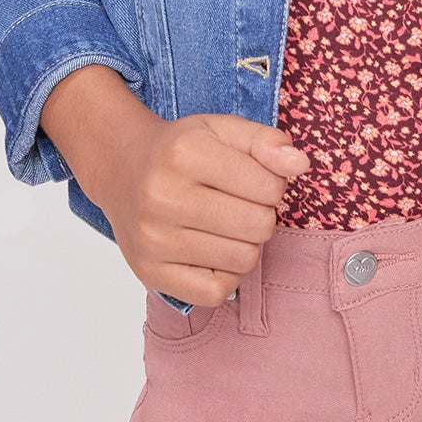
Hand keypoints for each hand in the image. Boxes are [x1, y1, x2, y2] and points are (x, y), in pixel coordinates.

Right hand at [42, 66, 310, 306]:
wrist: (121, 169)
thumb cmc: (180, 150)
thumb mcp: (222, 129)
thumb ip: (266, 141)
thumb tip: (300, 164)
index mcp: (185, 154)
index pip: (269, 187)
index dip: (273, 184)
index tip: (253, 180)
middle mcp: (163, 197)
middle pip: (259, 226)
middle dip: (261, 214)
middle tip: (240, 204)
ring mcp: (153, 239)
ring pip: (243, 260)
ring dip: (247, 244)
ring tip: (227, 226)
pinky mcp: (150, 273)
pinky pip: (217, 293)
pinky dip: (227, 275)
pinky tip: (213, 252)